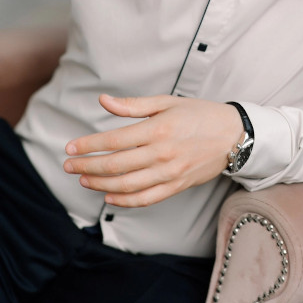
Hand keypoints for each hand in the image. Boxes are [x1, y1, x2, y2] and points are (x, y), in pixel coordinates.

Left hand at [63, 94, 242, 207]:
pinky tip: (108, 197)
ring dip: (100, 184)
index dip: (88, 145)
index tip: (70, 147)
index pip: (114, 140)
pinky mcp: (177, 186)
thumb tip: (103, 101)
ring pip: (127, 185)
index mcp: (158, 128)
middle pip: (115, 165)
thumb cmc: (199, 114)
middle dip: (87, 166)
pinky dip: (124, 201)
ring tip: (84, 179)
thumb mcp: (167, 102)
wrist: (234, 135)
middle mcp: (162, 153)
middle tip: (68, 166)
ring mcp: (170, 173)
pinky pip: (146, 199)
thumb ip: (133, 105)